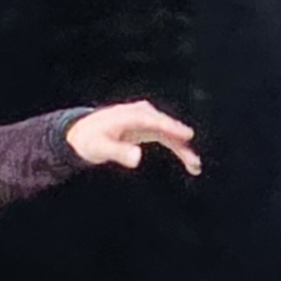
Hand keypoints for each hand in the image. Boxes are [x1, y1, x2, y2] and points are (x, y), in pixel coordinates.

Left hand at [68, 101, 202, 177]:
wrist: (84, 133)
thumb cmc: (91, 141)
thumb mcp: (100, 148)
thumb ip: (118, 152)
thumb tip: (138, 157)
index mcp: (129, 116)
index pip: (154, 120)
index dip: (171, 127)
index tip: (187, 135)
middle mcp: (141, 114)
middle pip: (166, 126)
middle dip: (181, 142)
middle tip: (194, 161)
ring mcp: (147, 119)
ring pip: (170, 133)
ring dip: (183, 148)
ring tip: (195, 166)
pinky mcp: (149, 127)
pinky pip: (168, 137)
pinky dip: (179, 148)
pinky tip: (190, 162)